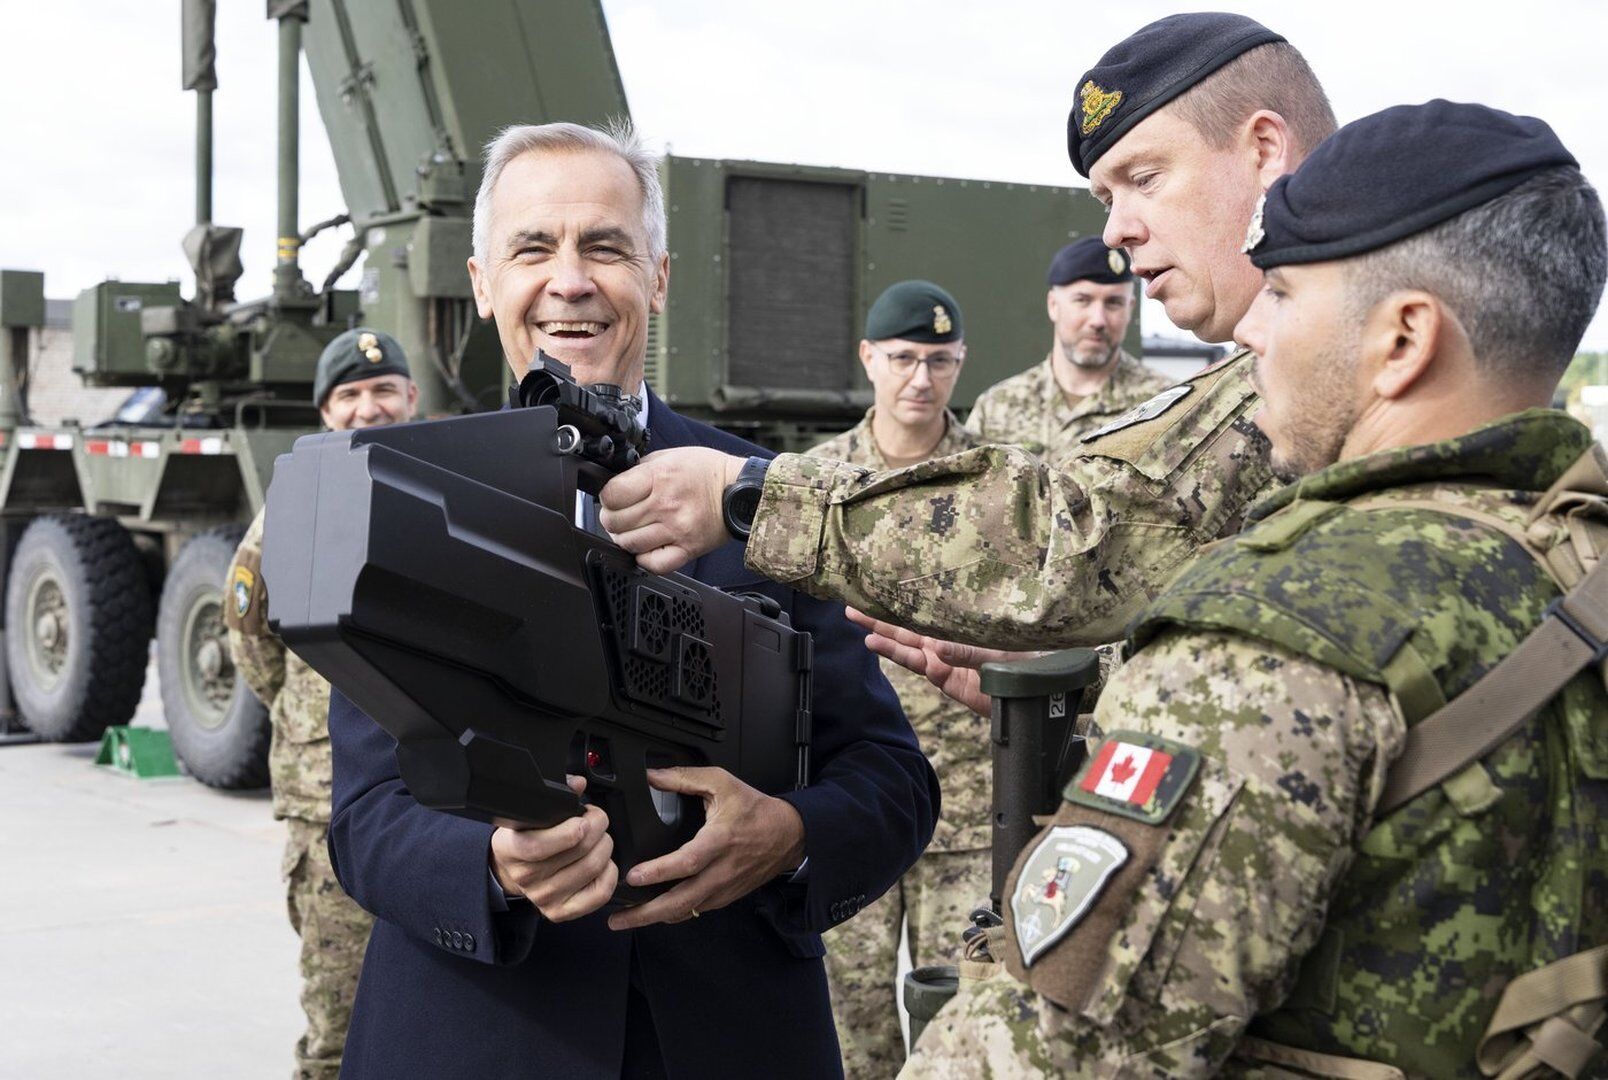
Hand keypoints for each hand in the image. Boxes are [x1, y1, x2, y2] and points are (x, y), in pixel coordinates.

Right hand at [490, 776, 616, 921]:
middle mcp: (524, 876)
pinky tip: (603, 863)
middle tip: (597, 819)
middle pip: (576, 853)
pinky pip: (599, 893)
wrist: (512, 871)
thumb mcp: (529, 814)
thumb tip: (578, 784)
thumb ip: (554, 795)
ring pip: (591, 868)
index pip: (535, 846)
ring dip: (604, 846)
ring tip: (599, 837)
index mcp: (509, 848)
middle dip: (597, 827)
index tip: (582, 819)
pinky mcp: (560, 912)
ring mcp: (543, 897)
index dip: (566, 833)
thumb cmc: (526, 837)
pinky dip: (609, 873)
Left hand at [599, 448, 746, 573]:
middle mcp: (666, 504)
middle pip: (616, 521)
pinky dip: (644, 559)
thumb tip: (616, 483)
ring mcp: (676, 529)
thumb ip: (641, 469)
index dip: (606, 497)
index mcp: (660, 477)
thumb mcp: (671, 455)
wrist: (742, 492)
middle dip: (612, 518)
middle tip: (620, 515)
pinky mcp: (687, 549)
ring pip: (630, 544)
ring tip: (634, 530)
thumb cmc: (708, 472)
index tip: (612, 497)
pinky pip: (654, 564)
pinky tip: (647, 548)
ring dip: (625, 538)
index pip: (613, 494)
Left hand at [606, 766, 805, 930]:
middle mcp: (721, 870)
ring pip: (686, 911)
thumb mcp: (722, 782)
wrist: (788, 834)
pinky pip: (695, 911)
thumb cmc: (755, 809)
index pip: (687, 862)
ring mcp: (723, 887)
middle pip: (681, 900)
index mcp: (719, 840)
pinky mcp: (725, 897)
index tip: (633, 876)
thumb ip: (684, 778)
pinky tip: (654, 914)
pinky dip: (673, 914)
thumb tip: (652, 777)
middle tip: (617, 918)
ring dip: (655, 918)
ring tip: (626, 920)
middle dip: (647, 913)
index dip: (659, 872)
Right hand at [846, 606, 1033, 717]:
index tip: (870, 591)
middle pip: (904, 631)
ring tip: (865, 638)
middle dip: (877, 622)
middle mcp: (944, 641)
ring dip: (887, 645)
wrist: (1038, 683)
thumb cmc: (1024, 652)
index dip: (894, 604)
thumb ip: (967, 649)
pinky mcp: (951, 683)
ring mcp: (945, 662)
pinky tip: (889, 651)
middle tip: (850, 610)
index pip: (917, 612)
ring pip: (909, 652)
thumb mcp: (996, 645)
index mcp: (952, 624)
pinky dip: (912, 661)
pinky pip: (928, 670)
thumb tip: (933, 650)